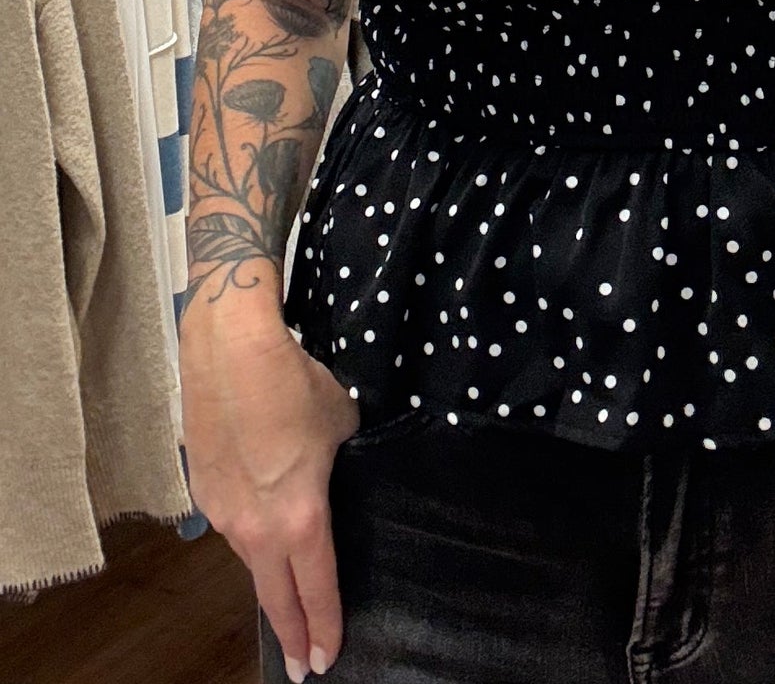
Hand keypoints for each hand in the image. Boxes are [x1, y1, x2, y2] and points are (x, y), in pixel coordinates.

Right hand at [181, 301, 359, 681]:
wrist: (232, 352)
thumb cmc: (295, 385)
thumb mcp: (342, 423)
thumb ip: (339, 461)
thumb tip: (331, 465)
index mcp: (300, 519)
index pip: (317, 589)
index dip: (325, 626)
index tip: (327, 659)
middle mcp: (256, 529)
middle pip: (276, 598)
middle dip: (292, 634)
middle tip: (300, 666)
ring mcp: (222, 513)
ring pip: (252, 560)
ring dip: (270, 582)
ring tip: (285, 601)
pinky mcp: (202, 491)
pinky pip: (233, 525)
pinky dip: (249, 535)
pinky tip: (259, 529)